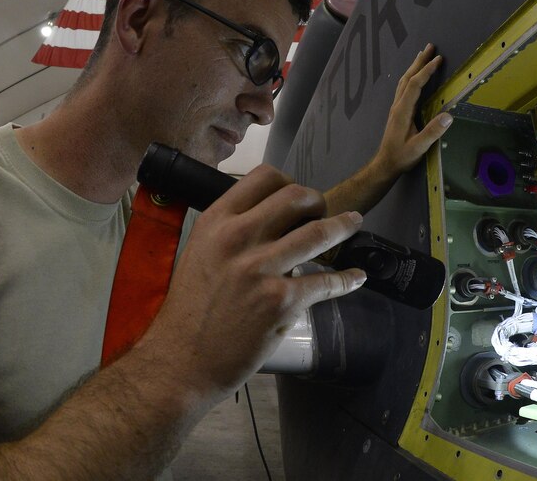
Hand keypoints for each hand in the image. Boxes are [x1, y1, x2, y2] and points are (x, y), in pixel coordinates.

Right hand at [143, 164, 365, 391]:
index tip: (298, 197)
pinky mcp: (281, 301)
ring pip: (319, 232)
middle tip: (323, 213)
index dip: (290, 183)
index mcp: (217, 222)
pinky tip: (356, 277)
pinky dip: (348, 278)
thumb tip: (272, 221)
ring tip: (353, 223)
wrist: (180, 360)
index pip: (264, 177)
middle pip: (296, 197)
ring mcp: (261, 269)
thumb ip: (232, 232)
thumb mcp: (200, 252)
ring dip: (344, 225)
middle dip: (318, 201)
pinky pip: (326, 281)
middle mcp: (238, 238)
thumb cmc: (189, 310)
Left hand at [373, 43, 452, 174]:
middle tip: (430, 47)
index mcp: (403, 111)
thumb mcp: (419, 147)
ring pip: (403, 81)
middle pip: (407, 78)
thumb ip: (432, 132)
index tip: (438, 59)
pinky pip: (403, 88)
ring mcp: (395, 108)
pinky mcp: (397, 112)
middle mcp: (397, 105)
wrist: (385, 164)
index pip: (415, 85)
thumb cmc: (402, 156)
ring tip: (422, 55)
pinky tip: (414, 77)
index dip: (426, 71)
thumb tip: (448, 116)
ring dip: (414, 67)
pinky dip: (411, 77)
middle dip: (419, 61)